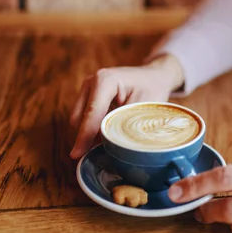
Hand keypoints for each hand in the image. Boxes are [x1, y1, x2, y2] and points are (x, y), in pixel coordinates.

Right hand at [69, 54, 183, 158]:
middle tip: (96, 156)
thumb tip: (110, 146)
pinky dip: (91, 130)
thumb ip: (123, 125)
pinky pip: (83, 117)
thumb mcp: (142, 108)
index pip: (91, 113)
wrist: (154, 76)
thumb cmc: (152, 89)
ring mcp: (88, 88)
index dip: (84, 136)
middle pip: (79, 117)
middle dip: (84, 138)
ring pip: (78, 119)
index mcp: (105, 81)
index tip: (77, 154)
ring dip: (87, 135)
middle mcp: (91, 82)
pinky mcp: (88, 96)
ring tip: (103, 147)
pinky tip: (104, 137)